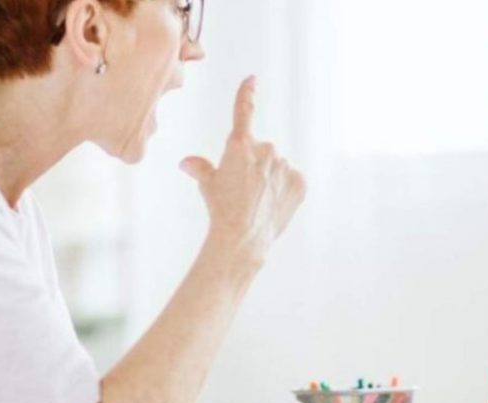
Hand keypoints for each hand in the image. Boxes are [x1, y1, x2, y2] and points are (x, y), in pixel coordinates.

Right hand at [180, 76, 305, 259]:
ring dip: (271, 178)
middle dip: (254, 166)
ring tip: (259, 202)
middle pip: (261, 152)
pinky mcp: (300, 181)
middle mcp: (266, 148)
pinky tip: (274, 205)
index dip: (247, 93)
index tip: (252, 79)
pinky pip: (292, 180)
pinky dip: (286, 190)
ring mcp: (285, 164)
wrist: (243, 237)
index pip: (244, 111)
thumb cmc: (221, 210)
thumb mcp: (207, 186)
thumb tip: (186, 162)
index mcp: (240, 144)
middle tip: (244, 191)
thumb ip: (200, 168)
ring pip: (278, 167)